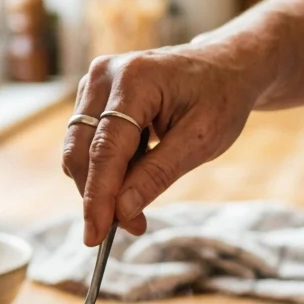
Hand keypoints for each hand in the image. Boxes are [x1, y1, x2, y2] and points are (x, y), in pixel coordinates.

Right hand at [62, 43, 268, 245]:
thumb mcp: (201, 141)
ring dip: (101, 186)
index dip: (98, 197)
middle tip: (132, 227)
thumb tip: (121, 211)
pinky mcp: (93, 96)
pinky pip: (86, 142)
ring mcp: (94, 82)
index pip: (105, 149)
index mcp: (134, 79)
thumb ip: (158, 174)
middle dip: (98, 196)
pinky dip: (105, 169)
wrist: (225, 66)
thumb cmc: (220, 98)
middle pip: (81, 150)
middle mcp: (104, 75)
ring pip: (78, 150)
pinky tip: (134, 175)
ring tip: (137, 206)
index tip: (94, 236)